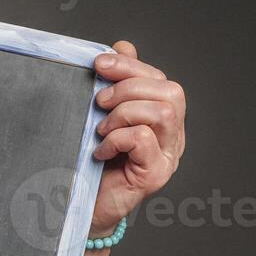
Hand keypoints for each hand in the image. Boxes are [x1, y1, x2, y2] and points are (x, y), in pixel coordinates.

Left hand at [90, 41, 186, 235]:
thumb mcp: (100, 117)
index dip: (130, 65)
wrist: (82, 209)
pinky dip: (117, 138)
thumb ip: (115, 84)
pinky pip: (144, 139)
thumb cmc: (91, 164)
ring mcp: (168, 156)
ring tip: (101, 128)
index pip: (159, 79)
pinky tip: (100, 151)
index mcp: (162, 118)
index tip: (98, 62)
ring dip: (124, 112)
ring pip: (164, 112)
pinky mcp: (155, 175)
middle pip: (170, 91)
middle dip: (128, 86)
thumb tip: (123, 45)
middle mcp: (173, 137)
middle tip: (98, 101)